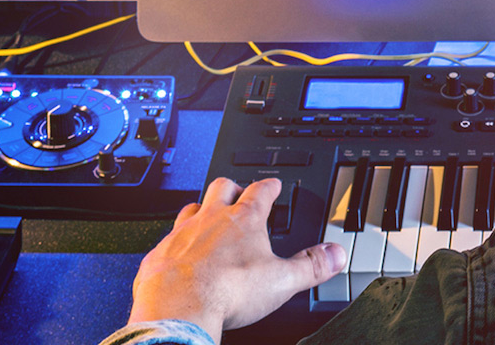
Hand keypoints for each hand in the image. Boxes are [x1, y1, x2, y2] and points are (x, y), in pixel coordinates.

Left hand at [128, 177, 346, 343]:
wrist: (179, 309)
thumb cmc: (227, 291)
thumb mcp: (282, 281)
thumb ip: (311, 266)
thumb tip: (334, 255)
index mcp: (244, 220)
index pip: (261, 190)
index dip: (270, 186)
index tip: (273, 185)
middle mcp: (211, 219)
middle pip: (222, 187)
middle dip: (233, 188)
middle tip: (240, 194)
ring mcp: (182, 233)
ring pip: (192, 207)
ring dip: (201, 210)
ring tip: (208, 219)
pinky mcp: (160, 253)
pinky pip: (167, 239)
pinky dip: (177, 243)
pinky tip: (180, 254)